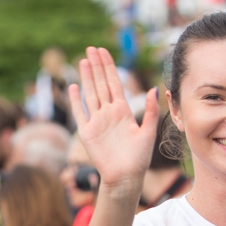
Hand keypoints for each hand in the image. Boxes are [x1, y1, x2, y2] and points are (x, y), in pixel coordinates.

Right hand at [69, 47, 157, 187]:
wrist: (126, 176)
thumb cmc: (139, 157)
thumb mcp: (149, 131)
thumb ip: (151, 111)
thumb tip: (153, 89)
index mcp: (123, 110)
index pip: (114, 83)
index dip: (109, 67)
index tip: (104, 52)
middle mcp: (108, 113)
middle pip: (101, 84)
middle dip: (96, 66)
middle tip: (91, 49)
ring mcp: (96, 121)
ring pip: (90, 94)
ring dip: (86, 78)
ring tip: (83, 61)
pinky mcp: (87, 133)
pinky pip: (79, 113)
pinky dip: (75, 100)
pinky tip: (73, 87)